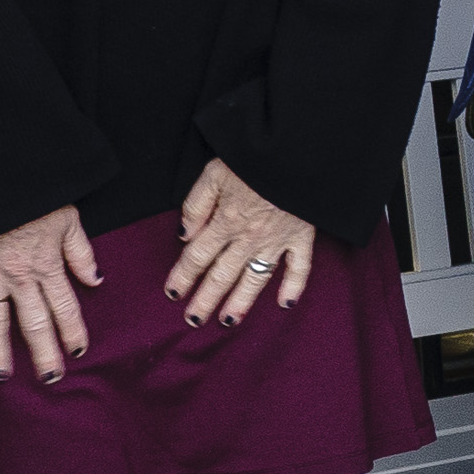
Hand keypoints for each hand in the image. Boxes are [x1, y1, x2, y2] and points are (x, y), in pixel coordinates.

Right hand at [0, 204, 100, 375]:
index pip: (64, 307)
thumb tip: (96, 280)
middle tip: (49, 378)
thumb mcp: (69, 219)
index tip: (77, 352)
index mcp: (47, 264)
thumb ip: (81, 252)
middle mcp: (19, 276)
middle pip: (33, 322)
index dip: (72, 331)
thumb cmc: (36, 195)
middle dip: (43, 352)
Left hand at [165, 161, 317, 329]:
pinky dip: (293, 286)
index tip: (172, 294)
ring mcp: (277, 240)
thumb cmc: (252, 157)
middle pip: (222, 274)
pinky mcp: (301, 236)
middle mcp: (249, 237)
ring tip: (228, 321)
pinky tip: (285, 304)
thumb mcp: (214, 172)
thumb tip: (185, 234)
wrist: (296, 151)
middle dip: (206, 300)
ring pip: (255, 278)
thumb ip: (196, 204)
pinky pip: (299, 267)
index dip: (182, 276)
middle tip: (193, 321)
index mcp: (225, 221)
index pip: (197, 256)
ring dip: (241, 302)